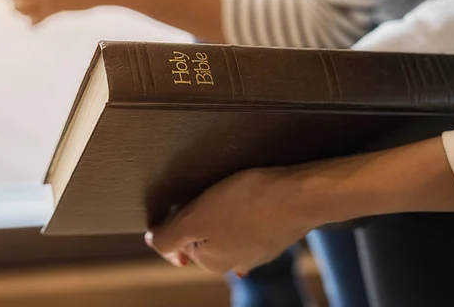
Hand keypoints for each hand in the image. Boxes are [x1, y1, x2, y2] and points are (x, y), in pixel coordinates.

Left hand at [146, 136, 453, 276]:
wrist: (301, 193)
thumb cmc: (248, 202)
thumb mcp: (195, 218)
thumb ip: (168, 236)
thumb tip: (153, 242)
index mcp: (211, 262)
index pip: (179, 241)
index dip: (180, 215)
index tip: (193, 198)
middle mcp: (234, 263)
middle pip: (204, 235)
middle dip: (203, 213)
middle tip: (214, 190)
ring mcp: (257, 250)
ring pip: (227, 227)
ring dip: (225, 210)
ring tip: (234, 189)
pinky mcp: (275, 234)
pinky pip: (250, 221)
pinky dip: (247, 209)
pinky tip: (252, 195)